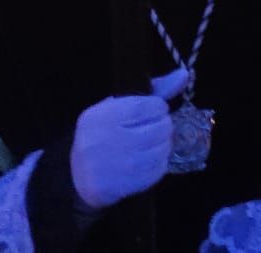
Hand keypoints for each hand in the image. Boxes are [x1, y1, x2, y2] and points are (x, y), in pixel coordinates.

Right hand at [68, 69, 185, 210]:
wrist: (76, 175)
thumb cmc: (102, 134)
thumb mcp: (117, 107)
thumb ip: (153, 90)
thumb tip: (184, 74)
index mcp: (101, 117)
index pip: (149, 106)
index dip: (159, 108)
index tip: (154, 111)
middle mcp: (105, 141)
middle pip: (160, 128)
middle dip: (164, 126)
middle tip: (154, 129)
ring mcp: (114, 166)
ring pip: (162, 150)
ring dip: (164, 145)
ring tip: (152, 144)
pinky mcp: (122, 186)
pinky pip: (158, 171)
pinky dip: (159, 164)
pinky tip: (148, 160)